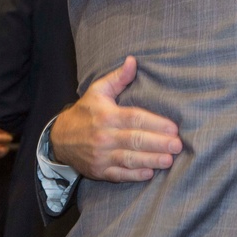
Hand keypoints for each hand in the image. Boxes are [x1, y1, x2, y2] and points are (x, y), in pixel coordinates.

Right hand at [50, 56, 181, 181]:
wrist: (59, 138)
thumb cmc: (85, 111)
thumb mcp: (98, 90)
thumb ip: (118, 77)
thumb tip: (133, 60)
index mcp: (106, 115)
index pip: (134, 119)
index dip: (155, 123)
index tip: (173, 128)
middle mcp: (104, 136)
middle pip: (135, 140)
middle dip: (158, 143)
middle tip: (177, 145)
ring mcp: (100, 156)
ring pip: (129, 159)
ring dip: (151, 160)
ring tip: (169, 160)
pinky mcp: (99, 171)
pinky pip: (119, 174)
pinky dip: (134, 175)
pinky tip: (149, 173)